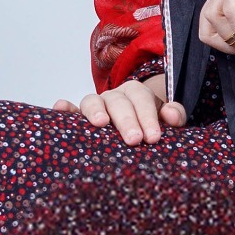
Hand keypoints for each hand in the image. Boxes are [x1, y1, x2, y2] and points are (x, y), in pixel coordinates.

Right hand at [51, 71, 186, 144]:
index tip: (153, 137)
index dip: (147, 116)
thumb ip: (174, 115)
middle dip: (127, 120)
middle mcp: (115, 97)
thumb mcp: (166, 120)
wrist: (136, 130)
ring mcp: (96, 106)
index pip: (141, 99)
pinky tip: (60, 107)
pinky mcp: (79, 118)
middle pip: (118, 101)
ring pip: (92, 100)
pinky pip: (70, 111)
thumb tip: (170, 115)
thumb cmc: (150, 127)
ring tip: (101, 123)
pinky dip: (65, 108)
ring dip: (96, 110)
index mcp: (136, 94)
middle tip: (134, 140)